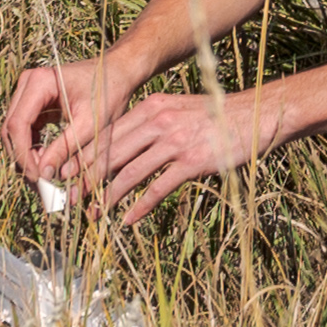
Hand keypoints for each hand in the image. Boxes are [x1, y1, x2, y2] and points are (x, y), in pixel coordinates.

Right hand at [0, 54, 135, 183]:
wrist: (117, 73)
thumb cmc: (109, 93)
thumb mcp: (90, 124)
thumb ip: (65, 148)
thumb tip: (44, 174)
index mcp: (40, 82)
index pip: (18, 124)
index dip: (23, 154)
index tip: (37, 178)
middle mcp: (28, 83)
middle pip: (12, 129)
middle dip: (23, 159)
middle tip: (40, 185)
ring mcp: (28, 92)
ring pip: (15, 132)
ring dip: (26, 156)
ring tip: (44, 178)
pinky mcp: (34, 102)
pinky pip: (25, 130)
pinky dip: (32, 149)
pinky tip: (46, 164)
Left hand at [35, 84, 271, 224]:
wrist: (257, 115)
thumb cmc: (217, 116)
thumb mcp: (179, 109)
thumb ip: (152, 122)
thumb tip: (125, 145)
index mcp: (152, 107)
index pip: (109, 133)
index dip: (86, 155)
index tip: (69, 173)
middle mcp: (159, 121)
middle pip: (113, 153)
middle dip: (88, 179)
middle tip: (72, 198)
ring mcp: (175, 141)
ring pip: (130, 172)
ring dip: (109, 197)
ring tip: (95, 214)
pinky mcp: (192, 161)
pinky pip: (157, 187)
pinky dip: (140, 206)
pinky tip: (128, 219)